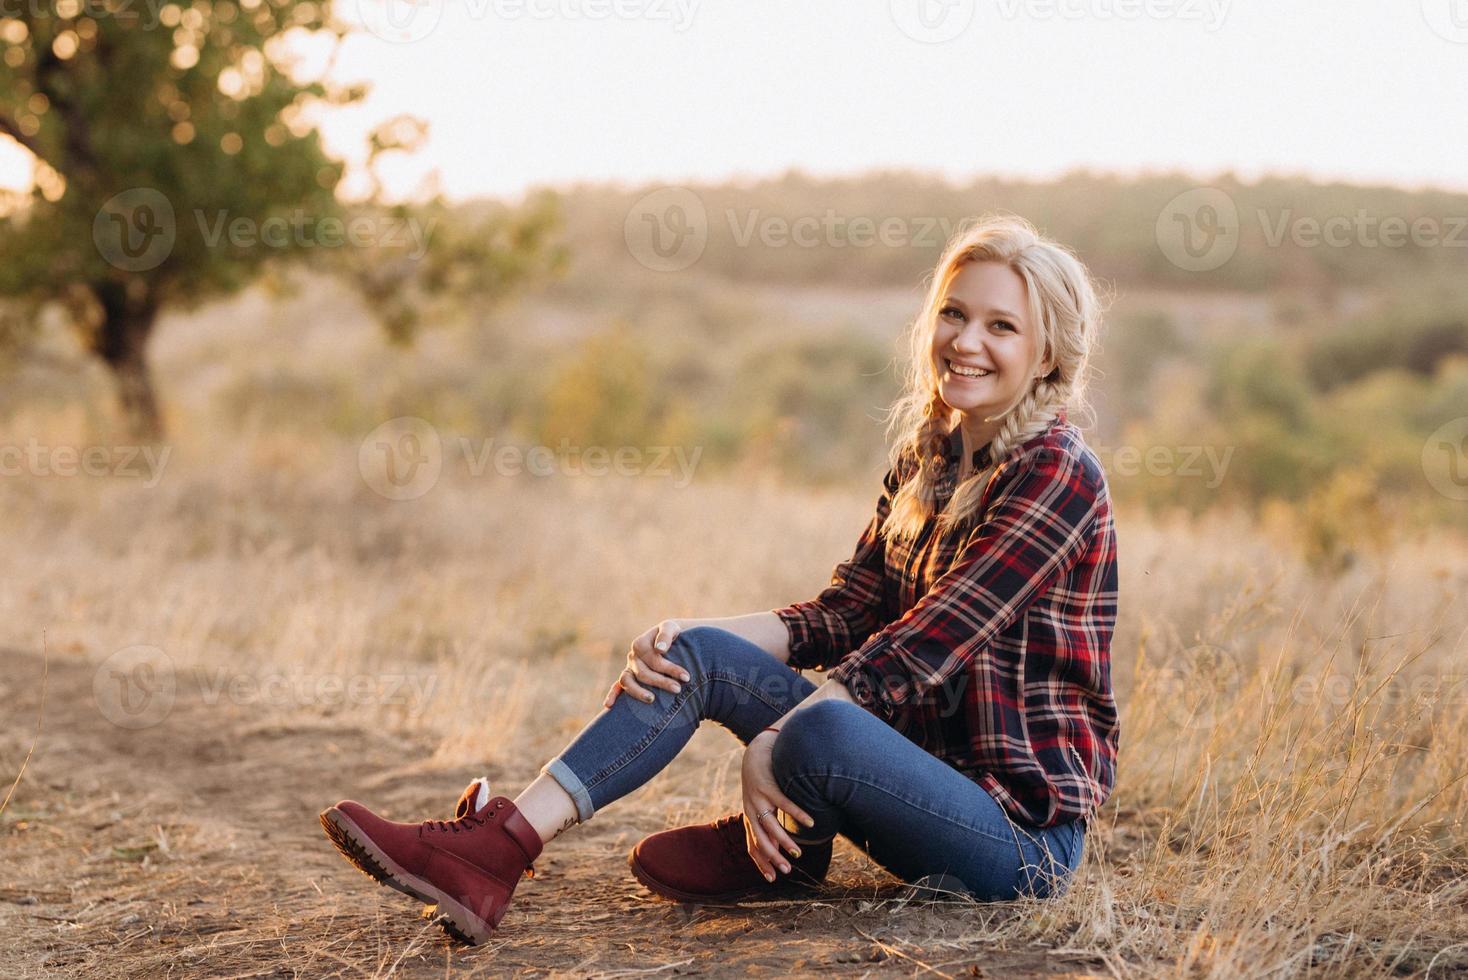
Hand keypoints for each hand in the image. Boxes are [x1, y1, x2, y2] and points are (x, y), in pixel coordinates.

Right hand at [604, 619, 694, 707]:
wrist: (671, 639)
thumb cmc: (673, 634)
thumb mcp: (671, 628)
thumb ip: (665, 635)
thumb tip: (660, 650)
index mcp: (640, 643)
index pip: (654, 659)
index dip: (670, 669)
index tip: (687, 677)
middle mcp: (632, 656)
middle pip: (643, 673)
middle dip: (661, 682)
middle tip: (678, 689)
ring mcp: (629, 668)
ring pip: (627, 681)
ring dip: (638, 692)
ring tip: (652, 699)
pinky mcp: (628, 677)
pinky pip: (617, 686)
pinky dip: (612, 695)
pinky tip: (609, 705)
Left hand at [740, 730, 813, 881]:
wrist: (755, 753)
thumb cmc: (762, 782)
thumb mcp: (763, 805)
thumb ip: (769, 825)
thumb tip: (778, 847)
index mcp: (751, 817)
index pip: (753, 846)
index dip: (761, 863)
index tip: (772, 879)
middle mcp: (751, 810)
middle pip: (760, 840)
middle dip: (773, 858)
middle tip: (787, 871)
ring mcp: (759, 799)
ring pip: (771, 826)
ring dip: (785, 841)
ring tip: (797, 853)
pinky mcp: (769, 786)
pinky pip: (784, 803)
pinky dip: (797, 814)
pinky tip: (810, 822)